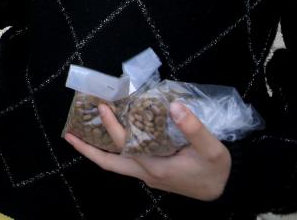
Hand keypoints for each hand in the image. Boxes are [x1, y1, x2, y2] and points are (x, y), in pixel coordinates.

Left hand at [64, 101, 231, 201]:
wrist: (227, 191)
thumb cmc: (217, 170)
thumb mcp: (212, 148)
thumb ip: (194, 128)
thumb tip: (174, 106)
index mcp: (156, 166)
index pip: (125, 144)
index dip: (112, 125)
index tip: (102, 107)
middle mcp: (146, 172)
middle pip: (109, 164)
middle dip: (87, 150)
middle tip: (68, 135)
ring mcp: (148, 176)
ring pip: (116, 165)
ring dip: (98, 152)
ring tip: (80, 138)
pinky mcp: (153, 174)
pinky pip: (127, 163)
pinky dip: (115, 152)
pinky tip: (114, 139)